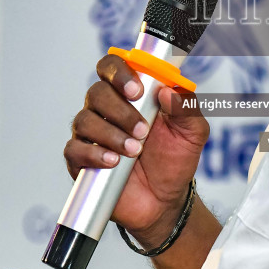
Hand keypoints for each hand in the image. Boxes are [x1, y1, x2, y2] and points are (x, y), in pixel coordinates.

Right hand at [65, 52, 209, 244]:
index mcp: (131, 94)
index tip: (137, 90)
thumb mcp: (193, 132)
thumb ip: (187, 107)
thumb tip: (168, 91)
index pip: (113, 67)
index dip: (120, 72)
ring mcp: (92, 135)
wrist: (166, 201)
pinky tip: (113, 161)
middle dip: (121, 110)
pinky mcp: (81, 160)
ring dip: (111, 134)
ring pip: (85, 120)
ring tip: (135, 151)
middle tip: (143, 130)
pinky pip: (75, 149)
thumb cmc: (175, 160)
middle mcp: (107, 110)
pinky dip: (93, 154)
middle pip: (97, 92)